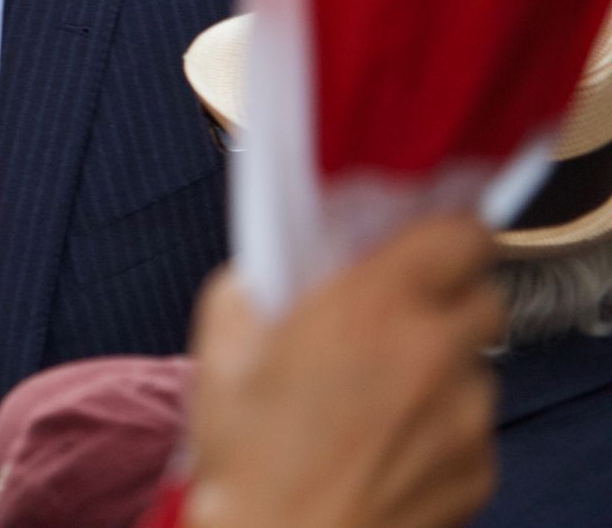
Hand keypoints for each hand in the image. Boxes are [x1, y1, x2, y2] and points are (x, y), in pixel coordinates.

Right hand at [184, 215, 503, 527]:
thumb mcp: (220, 351)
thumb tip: (267, 271)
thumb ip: (252, 288)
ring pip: (475, 364)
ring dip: (439, 366)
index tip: (421, 242)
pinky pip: (473, 426)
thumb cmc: (250, 464)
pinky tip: (385, 441)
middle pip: (482, 295)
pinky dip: (440, 425)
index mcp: (371, 305)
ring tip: (377, 395)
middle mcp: (432, 352)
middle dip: (444, 299)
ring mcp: (465, 416)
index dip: (443, 233)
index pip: (460, 233)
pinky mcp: (479, 470)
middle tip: (393, 317)